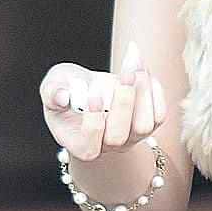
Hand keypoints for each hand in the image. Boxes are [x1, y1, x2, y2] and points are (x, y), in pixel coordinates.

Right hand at [39, 44, 164, 161]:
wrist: (90, 89)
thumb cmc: (68, 90)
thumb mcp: (53, 87)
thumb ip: (52, 92)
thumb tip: (62, 96)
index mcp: (80, 144)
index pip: (89, 146)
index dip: (93, 123)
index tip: (93, 95)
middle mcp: (107, 147)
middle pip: (119, 136)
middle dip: (124, 103)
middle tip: (125, 73)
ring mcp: (130, 138)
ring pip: (144, 126)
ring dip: (143, 93)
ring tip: (134, 63)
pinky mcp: (147, 125)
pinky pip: (158, 116)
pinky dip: (155, 92)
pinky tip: (143, 70)